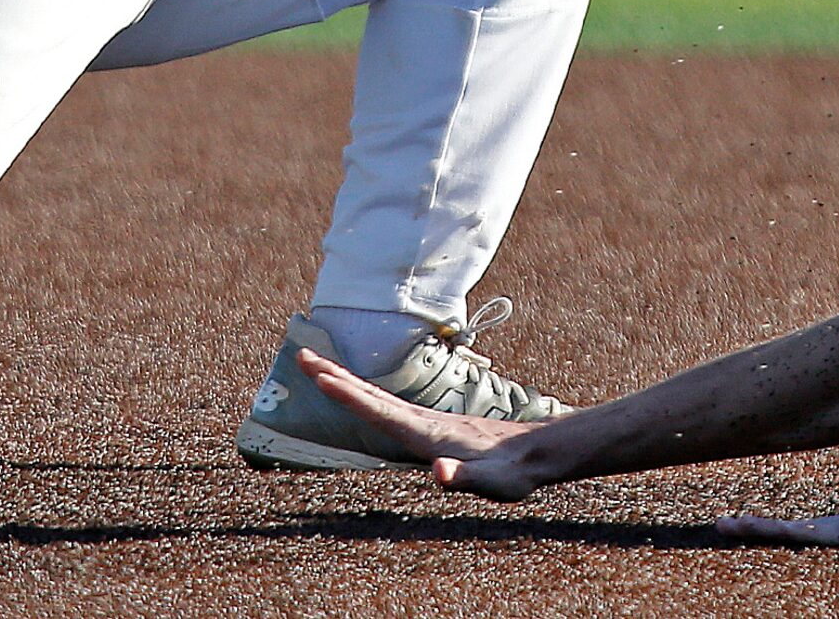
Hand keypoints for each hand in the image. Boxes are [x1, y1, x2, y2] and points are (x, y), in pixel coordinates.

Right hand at [295, 348, 549, 500]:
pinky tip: (360, 395)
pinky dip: (366, 395)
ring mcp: (428, 422)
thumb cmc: (514, 472)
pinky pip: (390, 406)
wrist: (537, 451)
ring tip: (318, 369)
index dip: (348, 395)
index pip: (379, 411)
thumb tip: (438, 473)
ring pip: (379, 397)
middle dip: (335, 376)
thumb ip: (465, 479)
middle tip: (301, 356)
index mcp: (428, 434)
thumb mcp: (493, 483)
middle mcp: (423, 422)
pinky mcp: (434, 426)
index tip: (319, 375)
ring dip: (347, 382)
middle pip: (371, 395)